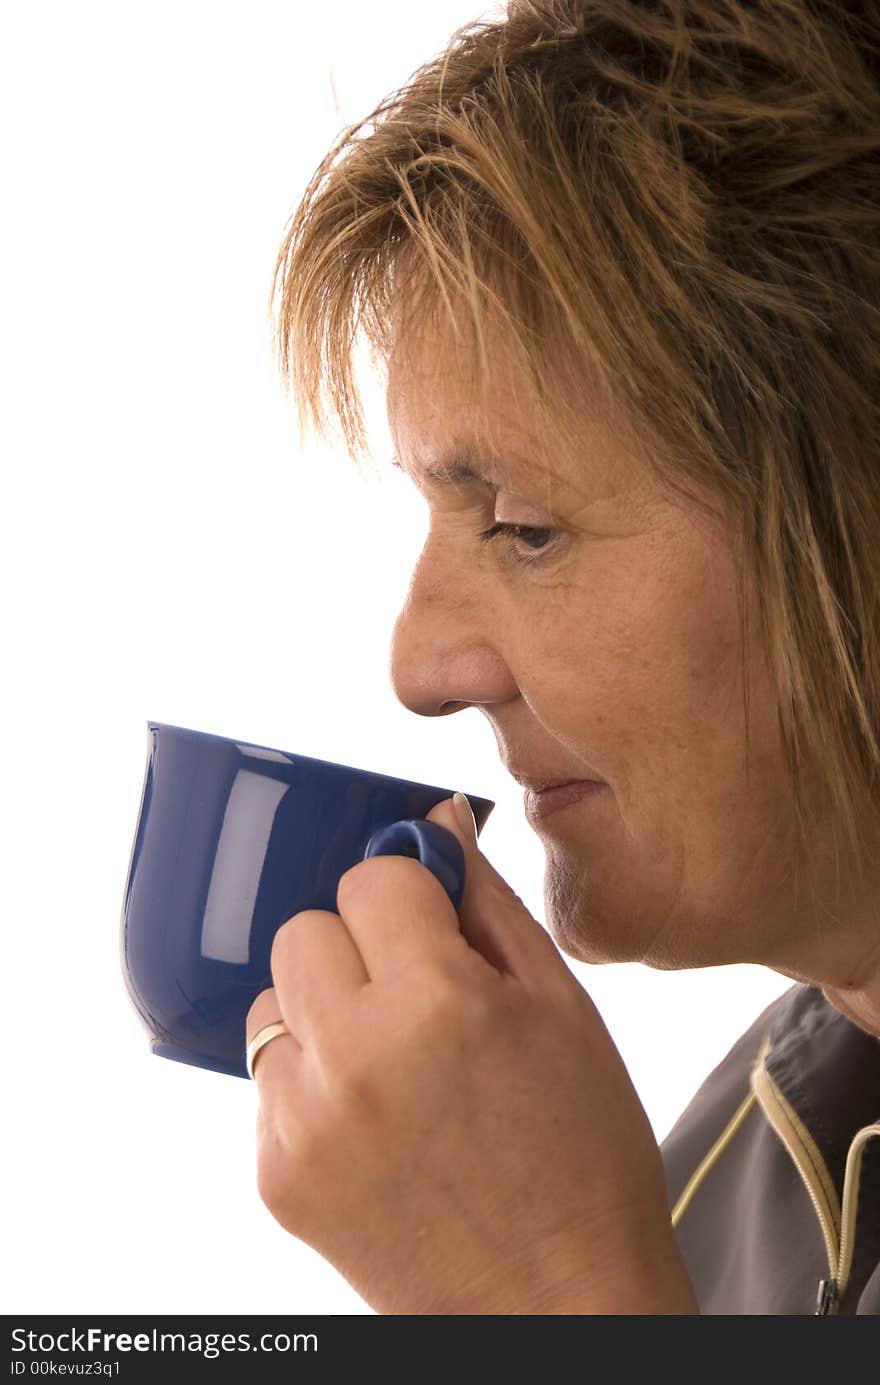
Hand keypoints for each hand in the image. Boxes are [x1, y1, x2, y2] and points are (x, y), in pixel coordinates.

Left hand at [246, 795, 697, 1313]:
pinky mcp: (276, 1175)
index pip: (372, 877)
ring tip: (390, 1062)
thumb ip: (487, 902)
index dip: (410, 895)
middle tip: (417, 997)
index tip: (434, 926)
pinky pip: (266, 1080)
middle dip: (359, 945)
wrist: (558, 1305)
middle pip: (305, 929)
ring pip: (273, 1001)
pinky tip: (373, 1119)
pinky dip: (310, 1083)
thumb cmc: (583, 1153)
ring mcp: (305, 1121)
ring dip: (323, 1011)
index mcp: (438, 1001)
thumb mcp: (562, 1007)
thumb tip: (436, 820)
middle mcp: (355, 1054)